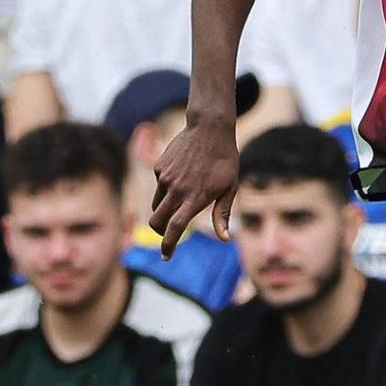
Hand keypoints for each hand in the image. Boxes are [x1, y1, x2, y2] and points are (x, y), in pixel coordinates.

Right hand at [151, 114, 241, 252]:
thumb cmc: (224, 160)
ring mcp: (165, 177)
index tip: (166, 256)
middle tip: (167, 235)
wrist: (209, 128)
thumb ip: (222, 214)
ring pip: (156, 204)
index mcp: (195, 197)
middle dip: (159, 233)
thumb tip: (224, 239)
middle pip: (157, 221)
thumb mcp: (229, 188)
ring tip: (182, 200)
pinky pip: (159, 186)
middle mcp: (177, 189)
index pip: (175, 227)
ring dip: (164, 210)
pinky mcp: (159, 167)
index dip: (168, 244)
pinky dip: (167, 189)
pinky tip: (182, 175)